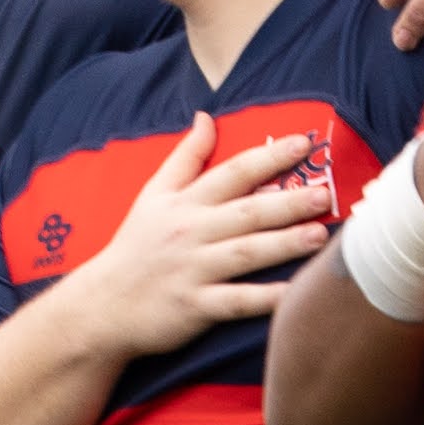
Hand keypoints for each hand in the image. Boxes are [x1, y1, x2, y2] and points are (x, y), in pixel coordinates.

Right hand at [46, 115, 335, 356]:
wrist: (99, 306)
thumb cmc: (134, 248)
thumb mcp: (152, 197)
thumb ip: (185, 158)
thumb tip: (206, 118)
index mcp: (184, 204)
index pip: (232, 173)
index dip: (268, 156)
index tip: (304, 143)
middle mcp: (190, 233)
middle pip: (245, 213)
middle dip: (286, 202)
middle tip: (323, 194)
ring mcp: (192, 270)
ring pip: (245, 253)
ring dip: (283, 244)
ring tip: (319, 235)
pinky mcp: (193, 306)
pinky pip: (235, 301)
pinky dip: (265, 299)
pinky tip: (295, 294)